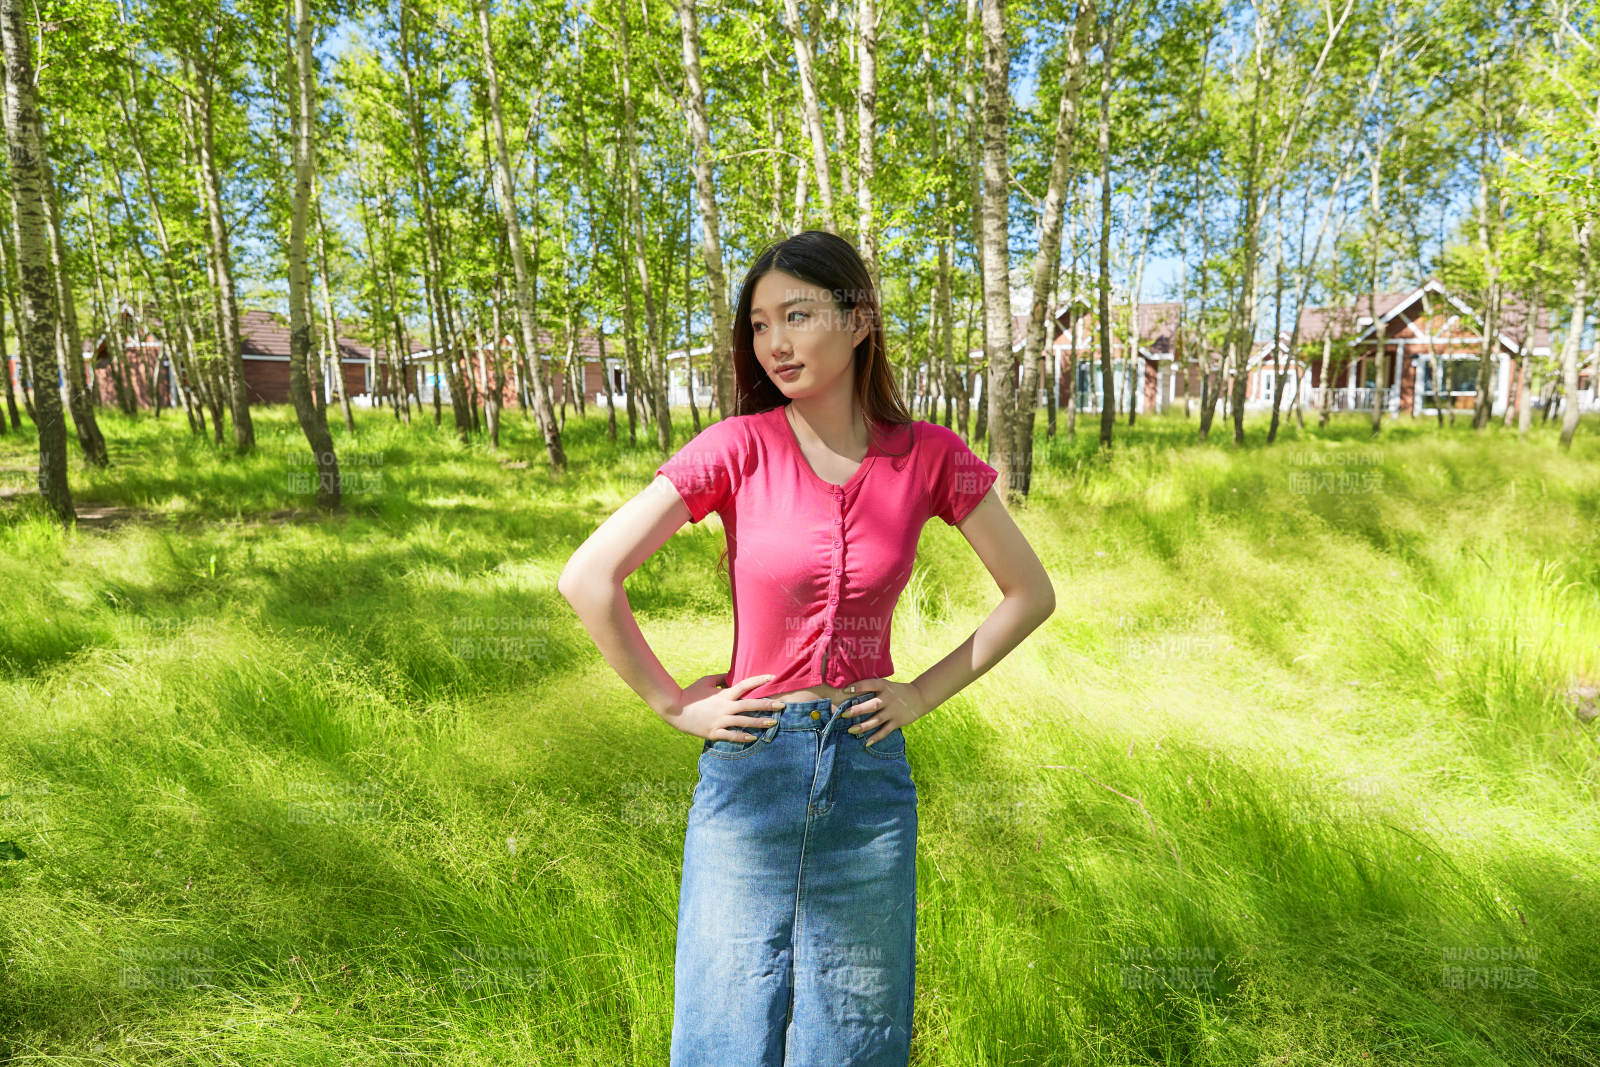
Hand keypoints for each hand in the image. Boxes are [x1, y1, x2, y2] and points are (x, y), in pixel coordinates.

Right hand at [663, 672, 788, 742]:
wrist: (675, 710)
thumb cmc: (691, 693)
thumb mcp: (706, 681)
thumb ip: (720, 678)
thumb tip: (732, 676)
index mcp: (724, 694)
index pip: (746, 685)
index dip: (760, 680)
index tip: (773, 677)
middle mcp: (725, 707)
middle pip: (751, 705)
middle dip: (768, 706)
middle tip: (782, 706)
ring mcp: (720, 721)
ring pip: (745, 722)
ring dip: (760, 722)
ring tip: (773, 723)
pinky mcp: (714, 732)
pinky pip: (732, 736)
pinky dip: (743, 737)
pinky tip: (754, 738)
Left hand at [838, 677, 930, 746]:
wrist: (920, 696)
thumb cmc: (897, 691)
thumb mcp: (886, 685)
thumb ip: (872, 688)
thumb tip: (848, 692)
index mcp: (884, 686)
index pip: (869, 684)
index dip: (857, 687)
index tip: (844, 690)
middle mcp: (888, 698)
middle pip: (872, 705)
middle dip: (857, 710)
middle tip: (844, 714)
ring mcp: (893, 711)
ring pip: (877, 720)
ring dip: (863, 726)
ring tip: (850, 730)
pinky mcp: (898, 722)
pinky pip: (885, 731)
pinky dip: (876, 737)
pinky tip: (867, 743)